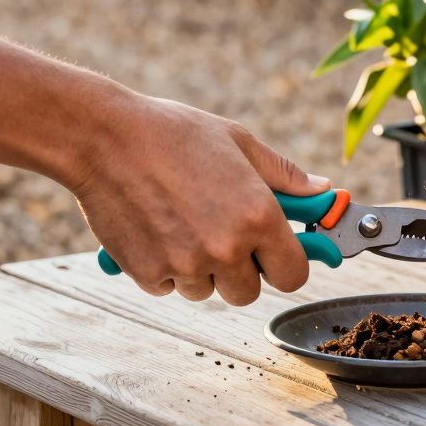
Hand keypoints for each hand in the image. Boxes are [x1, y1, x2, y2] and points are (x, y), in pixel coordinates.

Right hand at [67, 94, 328, 304]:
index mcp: (259, 216)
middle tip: (222, 232)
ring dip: (200, 268)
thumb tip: (321, 190)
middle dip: (240, 269)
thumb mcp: (239, 142)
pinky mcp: (148, 274)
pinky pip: (169, 286)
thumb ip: (284, 175)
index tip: (276, 255)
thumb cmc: (173, 133)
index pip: (293, 275)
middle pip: (249, 292)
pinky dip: (165, 267)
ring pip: (206, 291)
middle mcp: (226, 248)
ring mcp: (186, 265)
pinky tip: (156, 227)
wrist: (104, 138)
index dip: (285, 265)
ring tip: (182, 220)